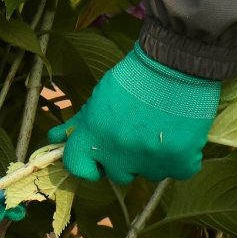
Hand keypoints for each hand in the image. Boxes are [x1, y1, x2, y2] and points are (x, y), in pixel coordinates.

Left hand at [48, 44, 221, 183]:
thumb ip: (79, 122)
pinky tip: (182, 137)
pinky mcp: (179, 162)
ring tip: (163, 130)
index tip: (98, 159)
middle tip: (138, 135)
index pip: (77, 167)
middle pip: (118, 174)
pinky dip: (181, 159)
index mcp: (93, 137)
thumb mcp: (99, 97)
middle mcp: (118, 155)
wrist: (176, 63)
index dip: (87, 165)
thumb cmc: (135, 76)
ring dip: (153, 159)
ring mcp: (149, 161)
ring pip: (149, 173)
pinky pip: (179, 171)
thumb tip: (54, 138)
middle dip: (125, 160)